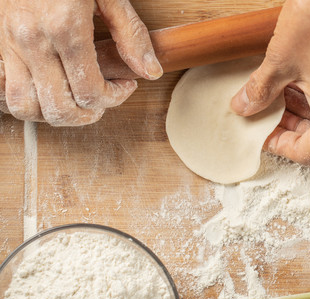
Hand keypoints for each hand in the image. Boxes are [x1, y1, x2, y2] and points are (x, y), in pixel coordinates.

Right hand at [0, 0, 161, 125]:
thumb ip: (131, 34)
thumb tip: (151, 71)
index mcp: (65, 29)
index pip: (90, 93)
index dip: (114, 99)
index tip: (125, 85)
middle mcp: (33, 41)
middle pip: (59, 109)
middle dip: (88, 114)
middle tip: (103, 99)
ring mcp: (10, 44)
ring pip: (26, 108)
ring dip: (56, 114)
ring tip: (77, 101)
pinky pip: (9, 90)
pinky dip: (31, 100)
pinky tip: (53, 88)